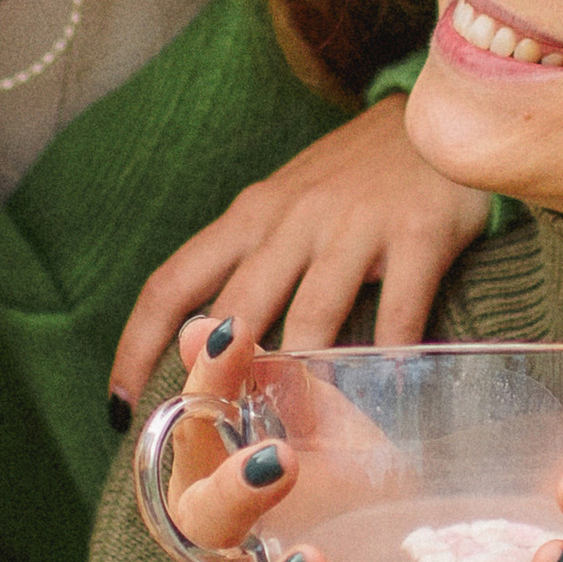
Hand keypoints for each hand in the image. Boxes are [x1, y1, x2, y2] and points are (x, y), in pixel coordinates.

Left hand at [107, 97, 488, 419]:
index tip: (117, 405)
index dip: (137, 347)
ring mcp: (354, 226)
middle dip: (220, 384)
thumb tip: (207, 346)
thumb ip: (253, 266)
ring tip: (294, 445)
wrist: (444, 112)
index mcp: (250, 217)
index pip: (172, 284)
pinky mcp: (417, 232)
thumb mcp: (291, 207)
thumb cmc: (360, 175)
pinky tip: (387, 406)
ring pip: (311, 319)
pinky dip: (390, 364)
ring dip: (300, 385)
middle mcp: (291, 220)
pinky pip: (399, 313)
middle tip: (215, 449)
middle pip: (235, 313)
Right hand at [166, 317, 459, 561]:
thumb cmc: (353, 508)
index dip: (206, 385)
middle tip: (281, 459)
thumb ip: (277, 388)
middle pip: (198, 531)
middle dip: (232, 493)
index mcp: (216, 493)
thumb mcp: (328, 437)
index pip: (194, 434)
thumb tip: (210, 323)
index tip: (234, 335)